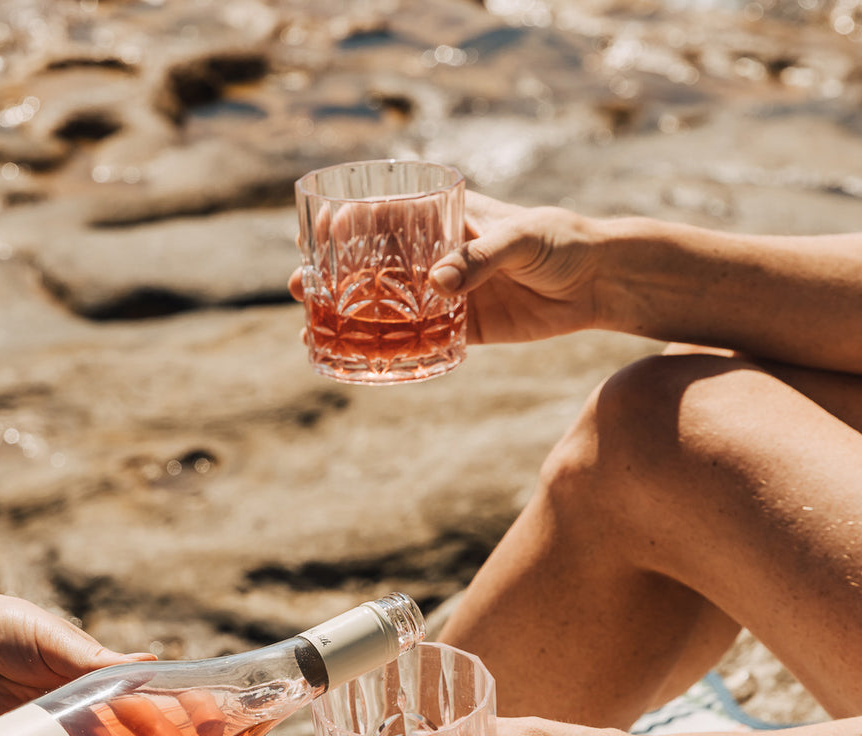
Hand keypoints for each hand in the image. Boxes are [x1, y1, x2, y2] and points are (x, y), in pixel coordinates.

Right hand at [288, 193, 608, 347]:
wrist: (599, 281)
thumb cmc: (561, 240)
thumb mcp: (523, 238)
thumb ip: (482, 256)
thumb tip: (437, 286)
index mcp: (443, 217)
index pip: (381, 212)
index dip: (343, 221)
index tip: (317, 235)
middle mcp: (435, 254)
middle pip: (369, 261)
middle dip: (330, 272)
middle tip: (299, 286)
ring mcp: (445, 293)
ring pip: (385, 302)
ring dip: (349, 314)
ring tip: (313, 327)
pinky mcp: (462, 327)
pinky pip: (418, 339)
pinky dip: (390, 350)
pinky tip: (361, 360)